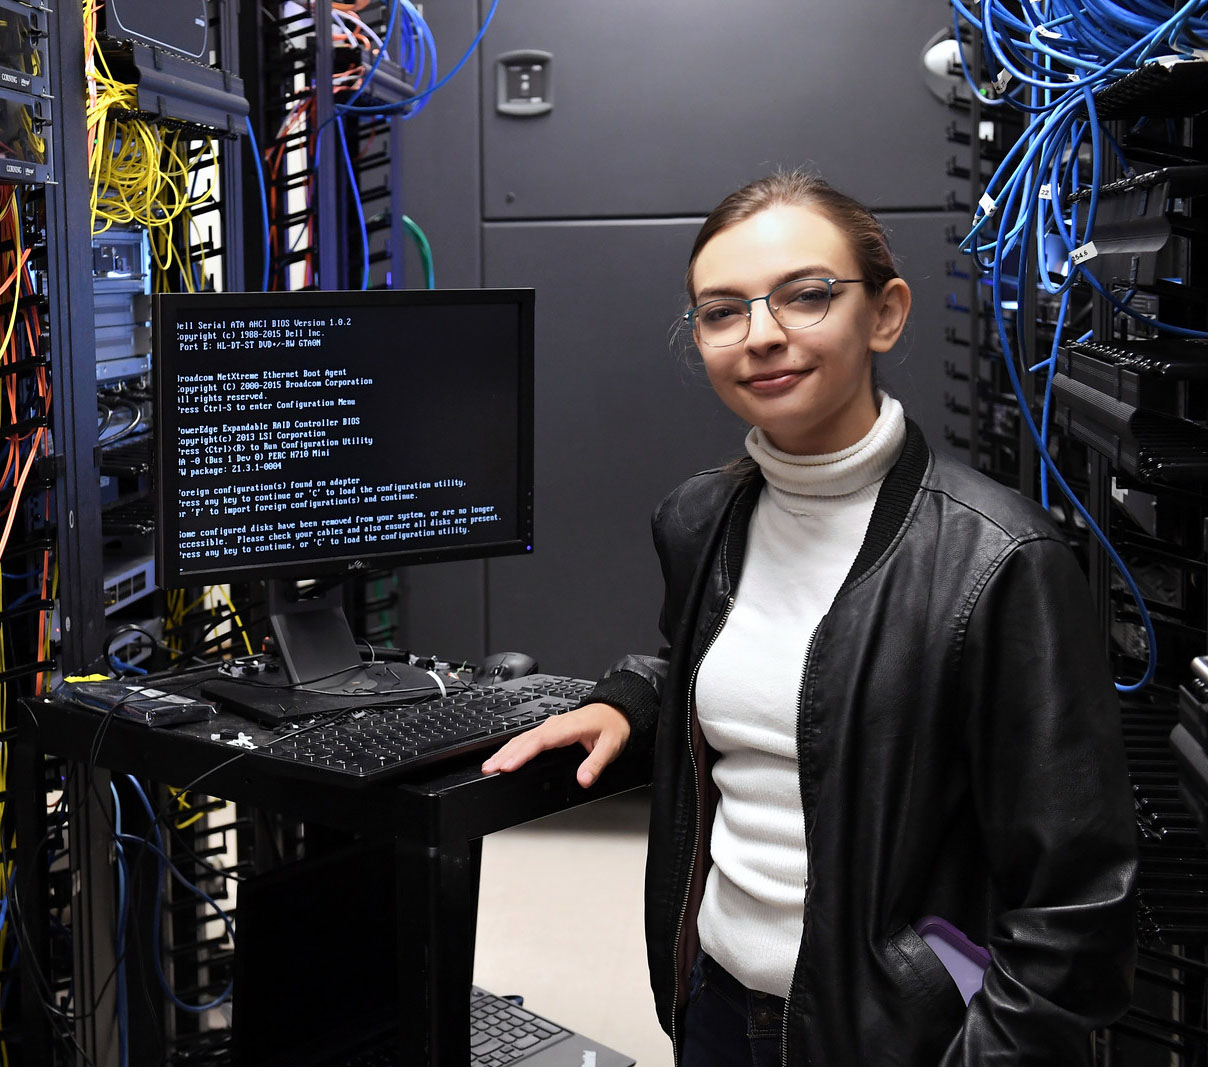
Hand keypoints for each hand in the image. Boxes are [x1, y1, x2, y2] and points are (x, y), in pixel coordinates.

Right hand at [481, 702, 630, 787]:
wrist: (617, 711)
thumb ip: (596, 763)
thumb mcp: (610, 746)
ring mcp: (552, 726)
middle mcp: (556, 724)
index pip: (540, 742)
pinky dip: (513, 747)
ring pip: (523, 738)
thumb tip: (584, 779)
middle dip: (505, 754)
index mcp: (568, 727)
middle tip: (489, 769)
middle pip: (525, 739)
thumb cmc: (613, 725)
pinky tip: (505, 756)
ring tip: (490, 765)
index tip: (508, 766)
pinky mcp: (551, 730)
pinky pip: (528, 738)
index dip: (522, 754)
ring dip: (505, 751)